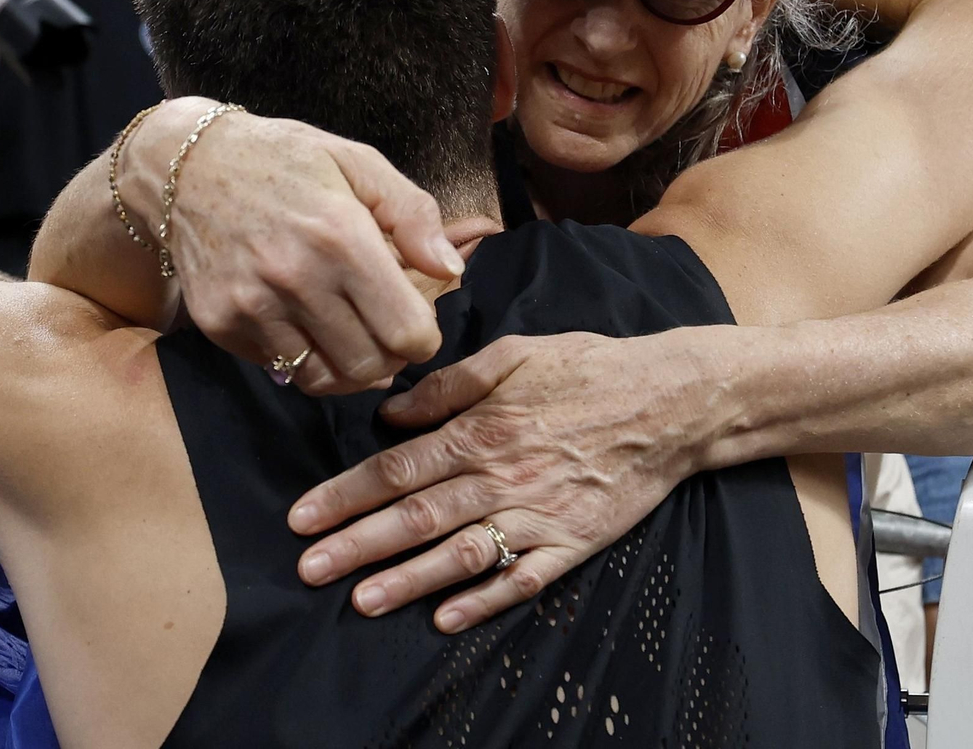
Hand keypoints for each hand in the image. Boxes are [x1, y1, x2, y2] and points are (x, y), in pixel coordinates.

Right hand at [125, 109, 462, 392]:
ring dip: (347, 364)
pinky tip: (302, 320)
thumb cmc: (286, 160)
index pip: (407, 333)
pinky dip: (301, 356)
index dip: (423, 336)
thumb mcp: (359, 163)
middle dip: (389, 355)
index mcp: (341, 236)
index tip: (415, 320)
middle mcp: (295, 278)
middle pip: (372, 367)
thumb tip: (452, 272)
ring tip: (347, 330)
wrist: (187, 166)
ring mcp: (251, 306)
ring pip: (325, 380)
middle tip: (382, 328)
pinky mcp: (220, 325)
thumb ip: (413, 216)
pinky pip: (281, 369)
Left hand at [288, 330, 712, 632]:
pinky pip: (523, 579)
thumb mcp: (514, 353)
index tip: (301, 517)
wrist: (671, 401)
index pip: (397, 469)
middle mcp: (502, 476)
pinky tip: (446, 618)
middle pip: (417, 516)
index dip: (344, 495)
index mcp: (482, 429)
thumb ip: (448, 385)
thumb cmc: (588, 369)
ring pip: (461, 554)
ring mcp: (539, 514)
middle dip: (357, 545)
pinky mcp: (574, 542)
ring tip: (361, 601)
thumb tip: (390, 414)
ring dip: (408, 579)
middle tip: (308, 569)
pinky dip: (484, 601)